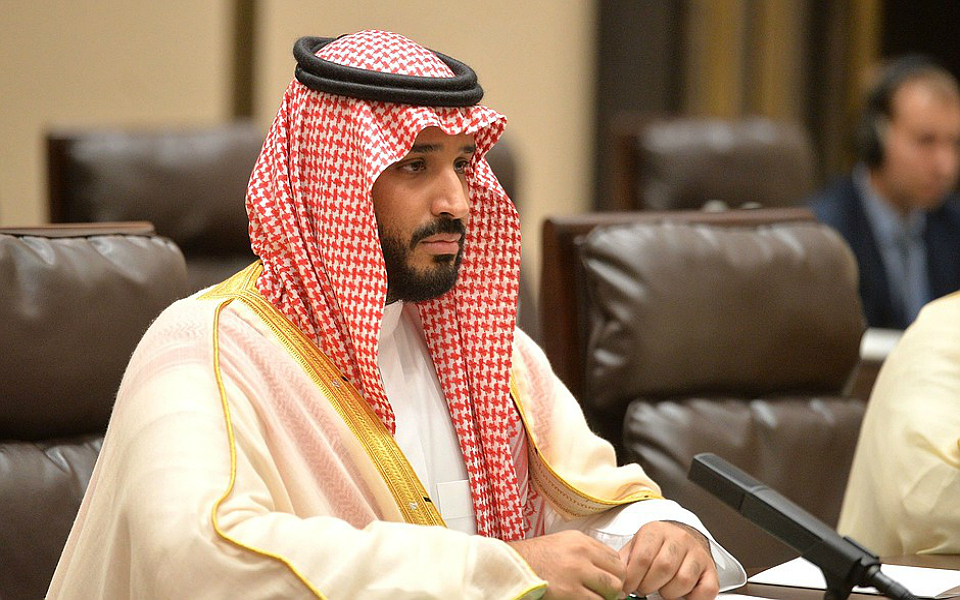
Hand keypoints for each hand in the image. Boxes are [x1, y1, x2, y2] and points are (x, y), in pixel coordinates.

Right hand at [507, 530, 625, 598]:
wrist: (513, 566)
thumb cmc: (536, 558)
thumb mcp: (564, 543)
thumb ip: (587, 552)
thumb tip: (610, 570)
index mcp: (581, 540)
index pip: (615, 556)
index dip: (616, 572)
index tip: (611, 580)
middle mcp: (581, 553)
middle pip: (618, 572)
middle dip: (616, 586)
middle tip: (608, 593)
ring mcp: (576, 572)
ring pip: (611, 588)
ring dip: (607, 597)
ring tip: (595, 597)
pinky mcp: (570, 592)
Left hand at [618, 520, 718, 599]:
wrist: (682, 537)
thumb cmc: (656, 546)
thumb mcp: (637, 545)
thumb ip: (626, 560)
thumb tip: (616, 577)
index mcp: (657, 530)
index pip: (643, 557)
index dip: (632, 579)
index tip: (626, 588)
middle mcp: (679, 539)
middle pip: (663, 568)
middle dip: (648, 586)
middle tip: (643, 589)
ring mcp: (697, 554)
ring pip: (683, 581)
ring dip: (668, 593)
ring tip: (660, 589)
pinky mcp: (711, 570)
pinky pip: (705, 591)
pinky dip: (691, 599)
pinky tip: (680, 593)